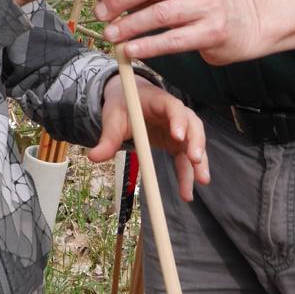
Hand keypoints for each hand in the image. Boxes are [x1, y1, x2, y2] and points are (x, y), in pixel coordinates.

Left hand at [88, 77, 210, 201]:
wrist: (129, 104)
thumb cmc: (122, 108)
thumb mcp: (113, 120)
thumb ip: (107, 138)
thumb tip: (93, 157)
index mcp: (159, 101)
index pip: (173, 107)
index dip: (178, 120)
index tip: (177, 136)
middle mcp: (175, 114)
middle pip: (192, 125)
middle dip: (195, 142)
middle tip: (194, 160)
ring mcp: (180, 129)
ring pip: (194, 144)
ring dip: (198, 162)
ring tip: (201, 180)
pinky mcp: (179, 143)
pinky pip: (186, 158)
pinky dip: (188, 174)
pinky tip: (188, 192)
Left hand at [95, 0, 263, 65]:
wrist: (248, 21)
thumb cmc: (205, 2)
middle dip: (119, 0)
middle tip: (100, 14)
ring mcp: (208, 5)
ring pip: (159, 14)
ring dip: (129, 26)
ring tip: (110, 34)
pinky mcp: (212, 32)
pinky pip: (173, 40)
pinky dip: (147, 46)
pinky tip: (130, 50)